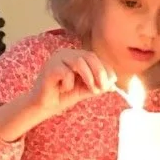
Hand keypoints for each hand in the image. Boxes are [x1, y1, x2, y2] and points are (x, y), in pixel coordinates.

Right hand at [0, 49, 114, 141]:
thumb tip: (114, 85)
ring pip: (80, 62)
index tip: (111, 83)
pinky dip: (69, 84)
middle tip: (102, 88)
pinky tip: (64, 89)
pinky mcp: (49, 68)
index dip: (106, 69)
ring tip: (91, 90)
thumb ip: (98, 85)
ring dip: (89, 77)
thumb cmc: (64, 95)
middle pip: (90, 56)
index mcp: (76, 56)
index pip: (95, 57)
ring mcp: (57, 59)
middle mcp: (67, 53)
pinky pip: (66, 72)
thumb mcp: (85, 90)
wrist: (45, 106)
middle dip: (100, 73)